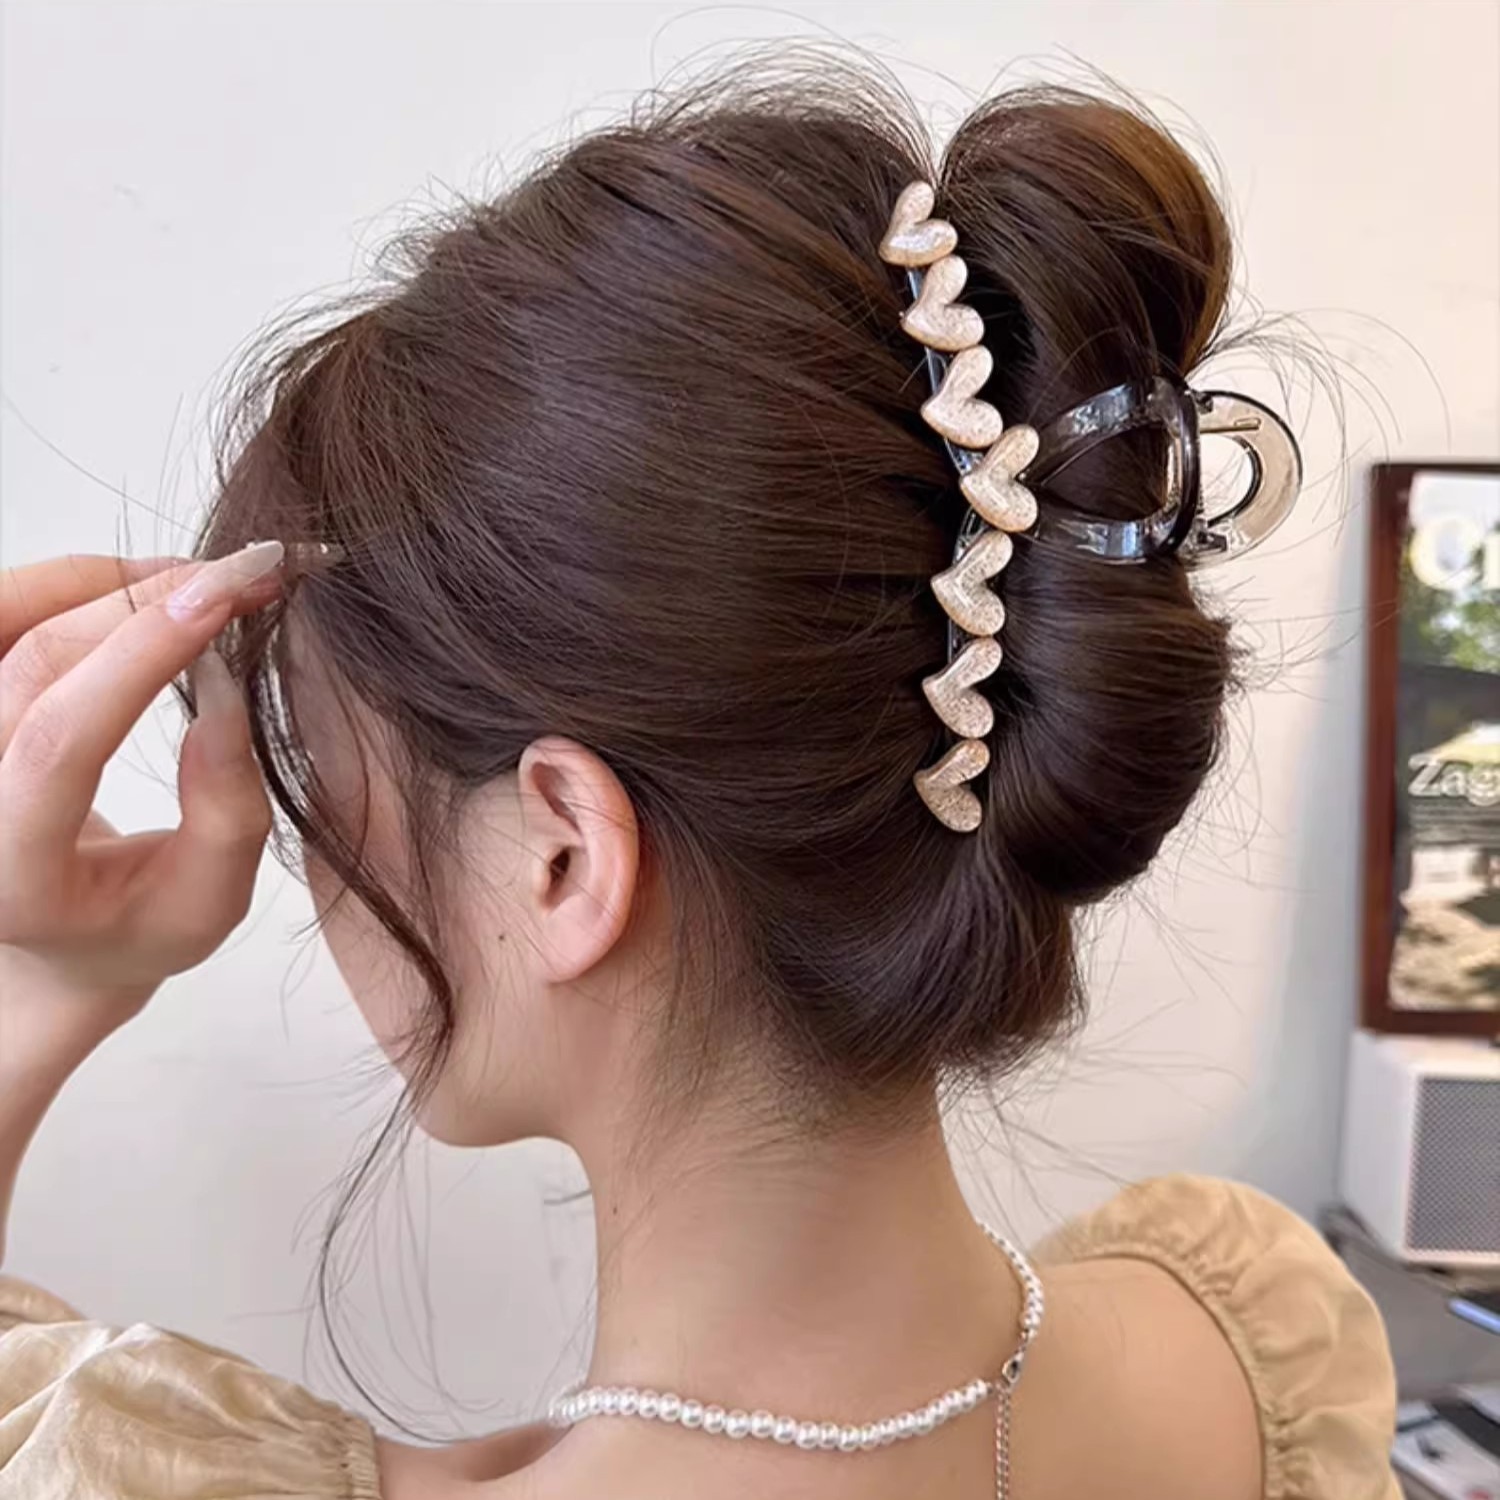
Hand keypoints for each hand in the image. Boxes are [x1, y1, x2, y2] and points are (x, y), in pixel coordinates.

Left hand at [0, 544, 286, 1041]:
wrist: (47, 941)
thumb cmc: (131, 927)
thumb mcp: (206, 904)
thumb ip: (228, 816)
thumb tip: (224, 692)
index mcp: (10, 869)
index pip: (59, 738)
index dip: (144, 652)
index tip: (229, 595)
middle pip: (36, 659)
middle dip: (148, 599)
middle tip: (247, 576)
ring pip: (7, 613)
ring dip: (109, 579)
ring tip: (201, 582)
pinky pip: (4, 611)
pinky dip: (77, 583)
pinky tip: (144, 590)